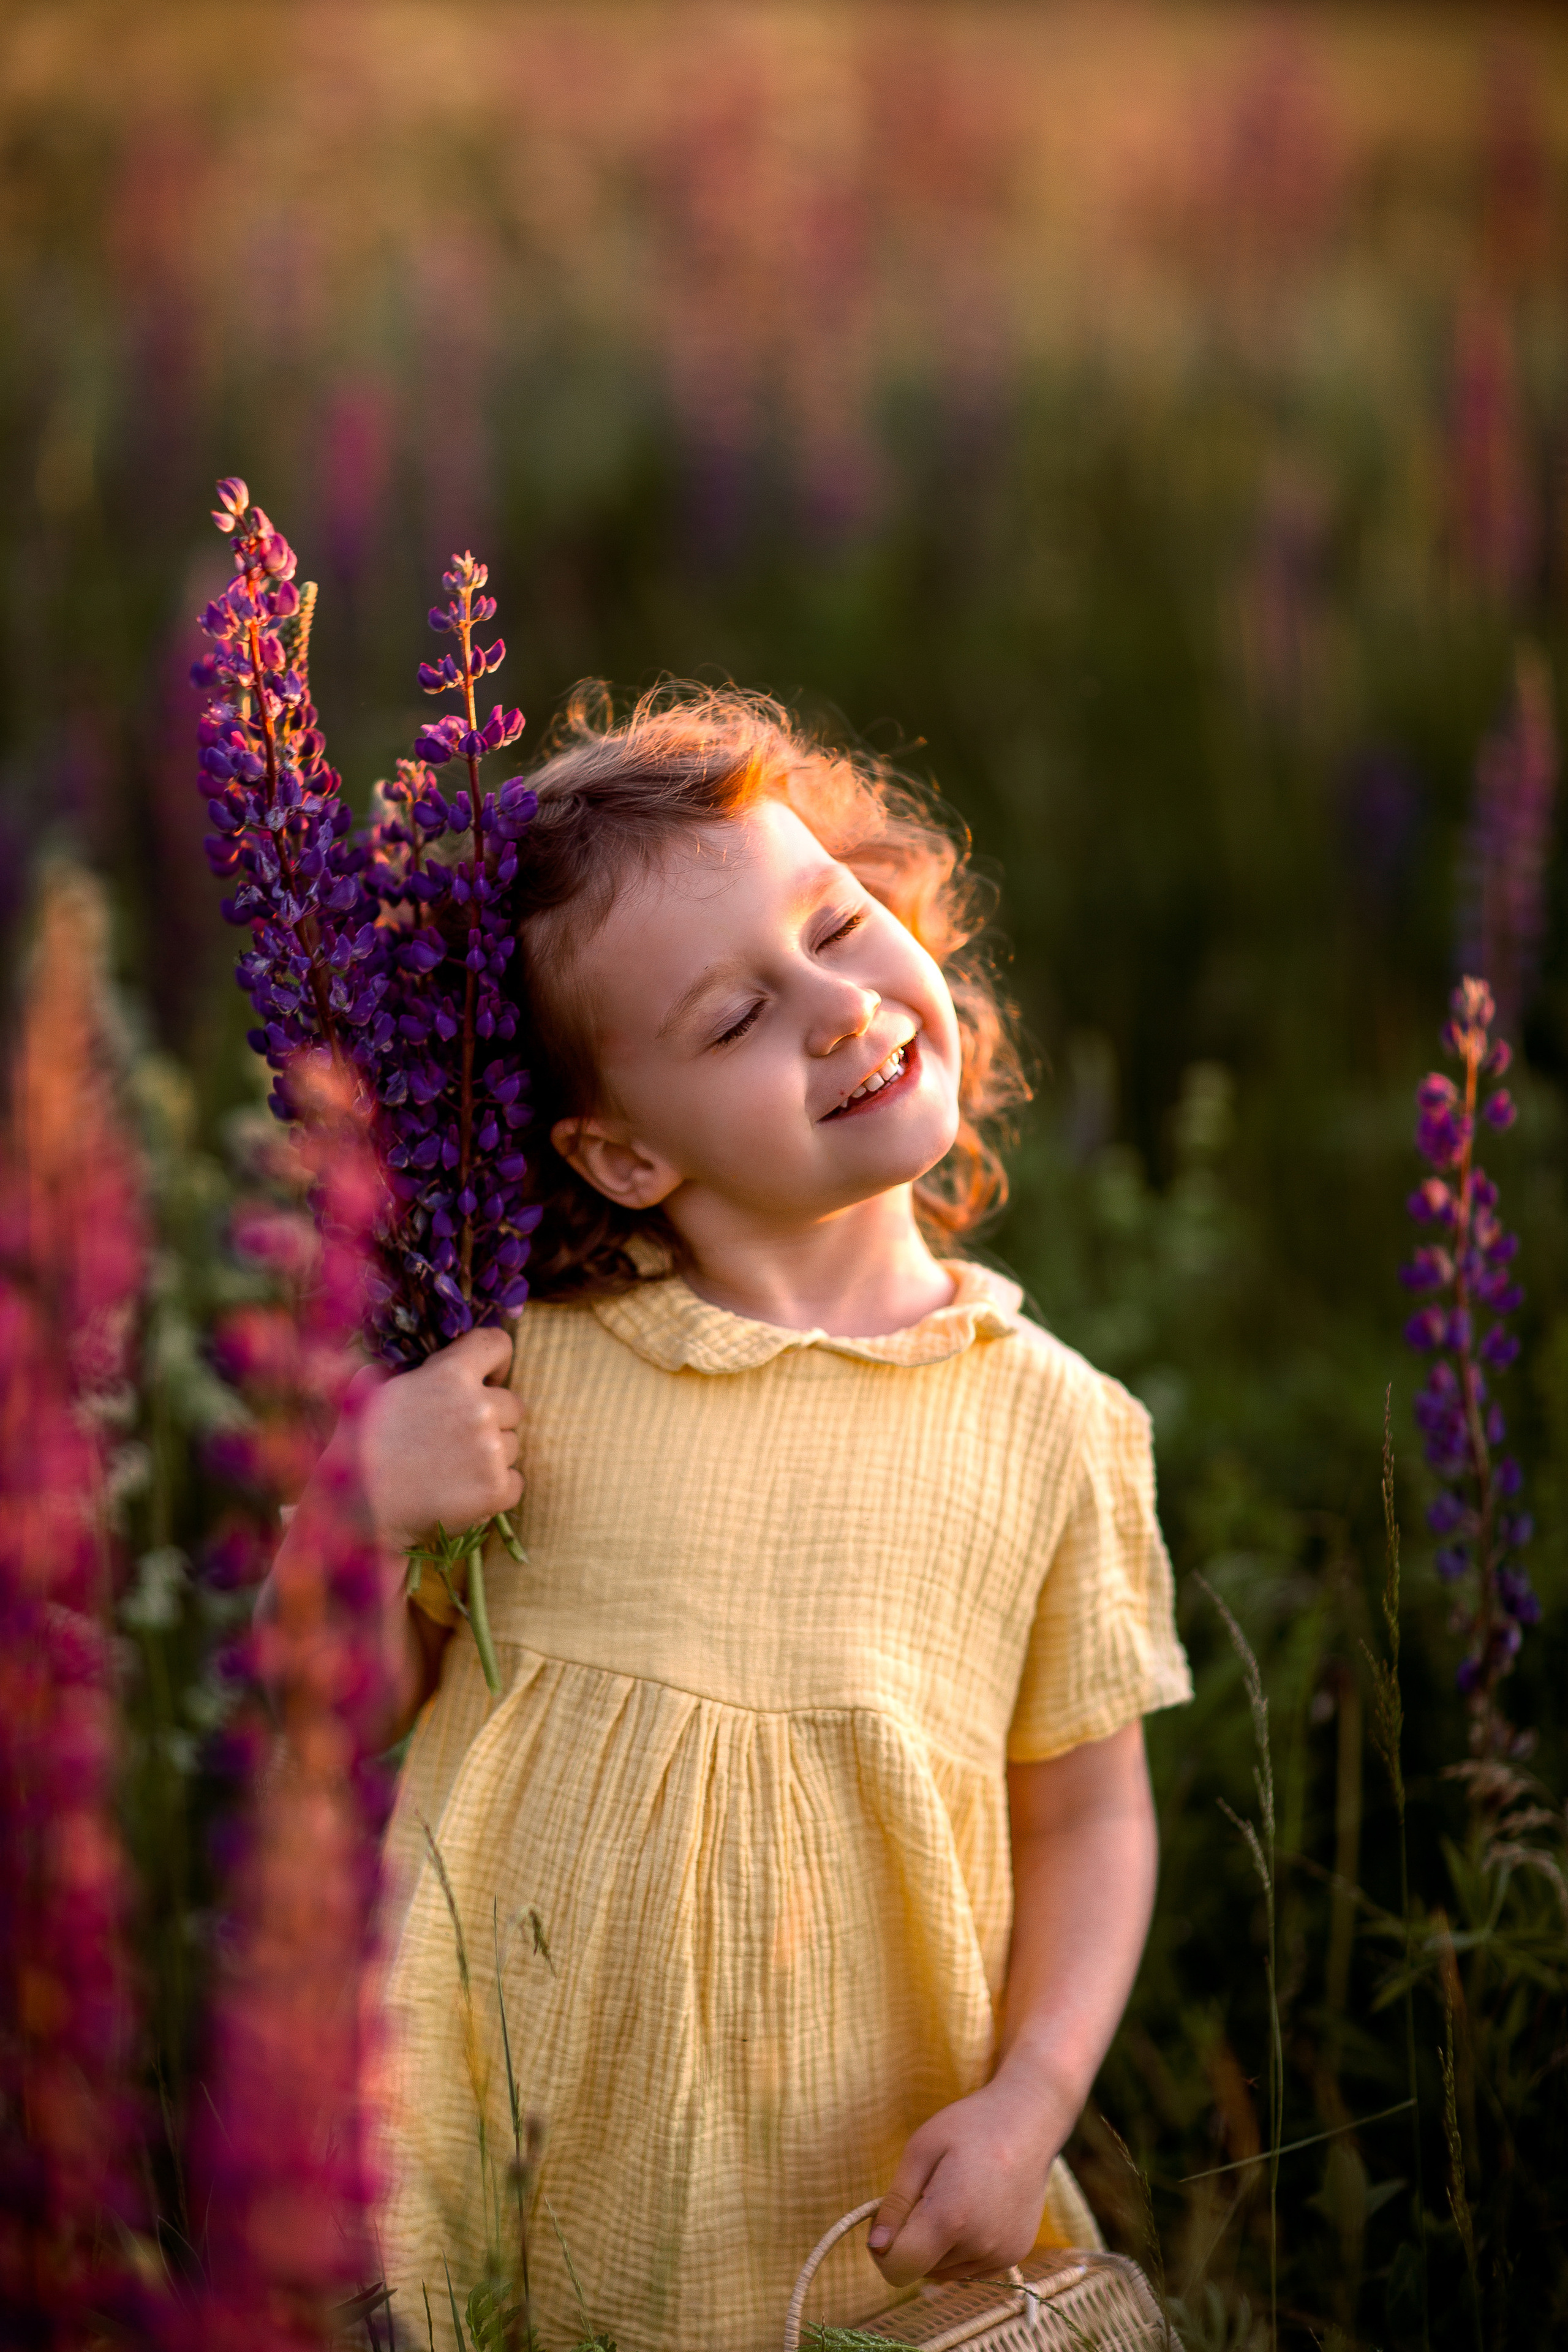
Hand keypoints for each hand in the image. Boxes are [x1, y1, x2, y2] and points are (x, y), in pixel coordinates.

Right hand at [357, 1325, 522, 1550]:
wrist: (357, 1507)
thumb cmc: (359, 1446)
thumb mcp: (370, 1387)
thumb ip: (404, 1368)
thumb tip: (422, 1364)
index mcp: (451, 1374)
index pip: (497, 1344)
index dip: (496, 1361)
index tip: (487, 1378)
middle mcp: (479, 1407)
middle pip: (513, 1403)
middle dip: (492, 1417)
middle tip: (456, 1437)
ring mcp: (490, 1450)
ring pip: (512, 1444)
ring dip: (491, 1454)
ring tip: (451, 1469)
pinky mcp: (496, 1489)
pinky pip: (515, 1481)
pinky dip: (495, 1488)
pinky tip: (461, 1491)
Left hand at [868, 2068, 1067, 2287]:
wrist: (1028, 2121)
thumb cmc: (969, 2126)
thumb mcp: (920, 2150)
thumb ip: (896, 2202)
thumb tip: (876, 2245)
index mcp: (950, 2219)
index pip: (899, 2267)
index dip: (883, 2247)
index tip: (889, 2218)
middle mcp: (979, 2246)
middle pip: (921, 2270)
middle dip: (914, 2240)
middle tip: (929, 2195)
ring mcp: (1001, 2254)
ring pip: (946, 2272)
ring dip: (938, 2246)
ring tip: (953, 2198)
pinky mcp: (1015, 2254)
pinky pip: (971, 2268)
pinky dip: (962, 2248)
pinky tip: (973, 2210)